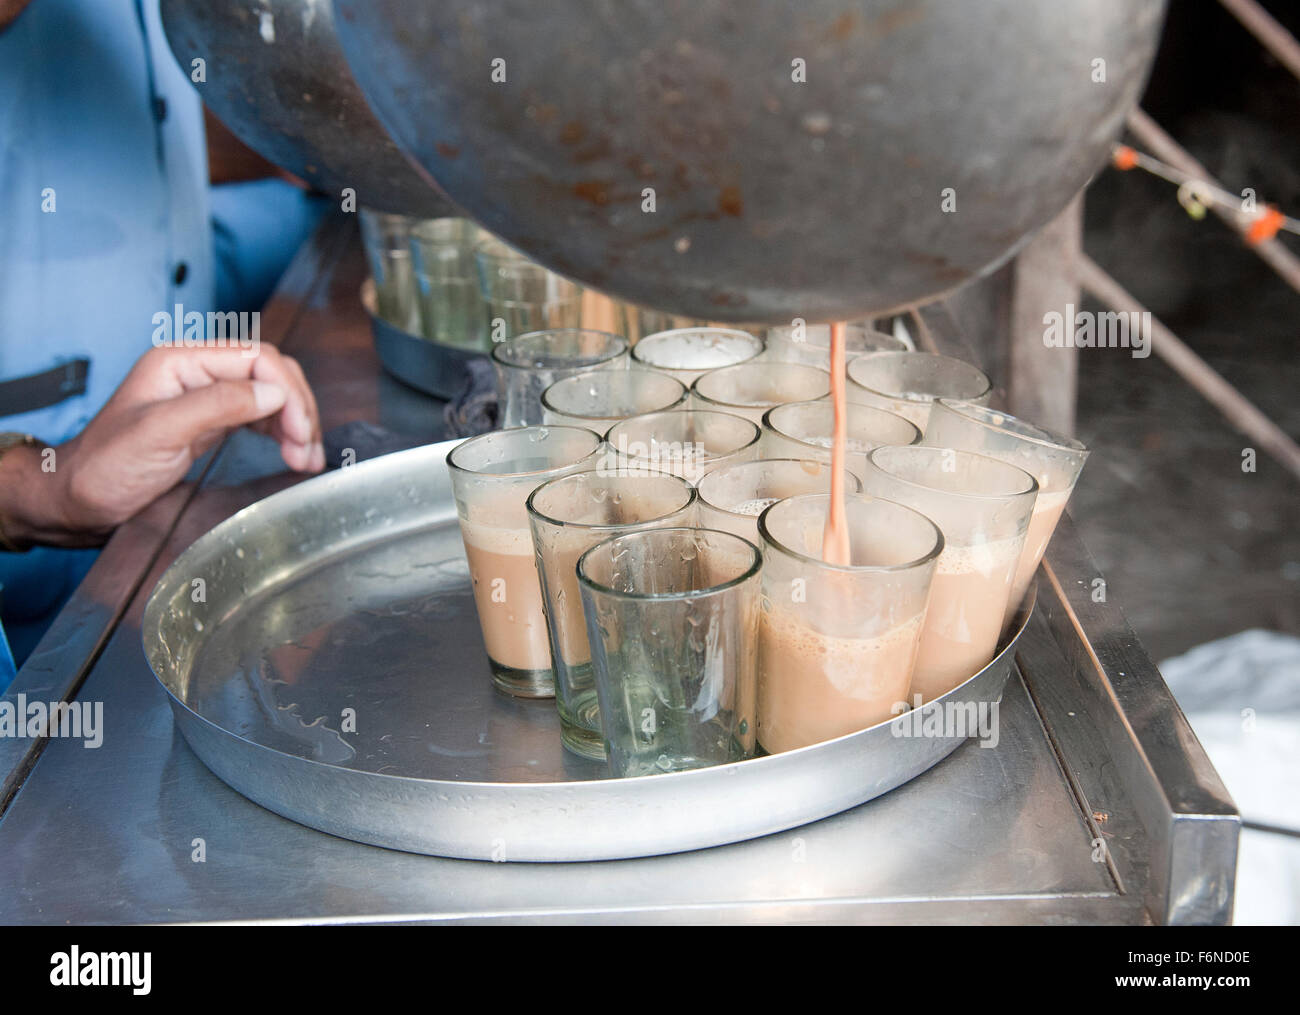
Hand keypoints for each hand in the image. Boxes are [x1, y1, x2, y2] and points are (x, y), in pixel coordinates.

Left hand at [2, 345, 323, 546]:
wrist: (80, 499)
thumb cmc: (105, 466)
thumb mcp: (160, 433)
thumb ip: (218, 406)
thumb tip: (274, 393)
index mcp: (181, 361)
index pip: (256, 358)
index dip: (286, 391)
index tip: (299, 431)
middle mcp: (197, 372)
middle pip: (271, 373)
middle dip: (297, 408)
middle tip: (308, 448)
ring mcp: (206, 396)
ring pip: (272, 395)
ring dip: (297, 423)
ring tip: (307, 458)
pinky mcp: (213, 421)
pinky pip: (262, 417)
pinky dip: (284, 434)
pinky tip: (294, 454)